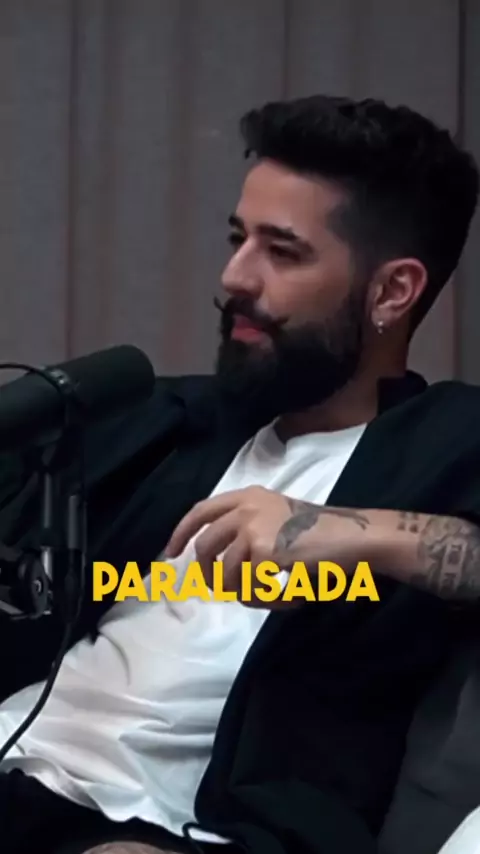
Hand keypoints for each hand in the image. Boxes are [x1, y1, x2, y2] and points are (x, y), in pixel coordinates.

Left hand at [164, 486, 371, 605]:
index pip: (201, 510)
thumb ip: (247, 536)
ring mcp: (253, 527)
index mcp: (249, 496)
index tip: (171, 553)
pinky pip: (251, 590)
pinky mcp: (263, 552)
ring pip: (228, 576)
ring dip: (249, 593)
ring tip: (277, 593)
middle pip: (205, 546)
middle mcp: (247, 507)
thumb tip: (218, 571)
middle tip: (218, 590)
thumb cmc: (322, 536)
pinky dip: (269, 601)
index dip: (182, 532)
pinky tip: (291, 595)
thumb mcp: (278, 522)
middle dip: (207, 574)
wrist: (354, 539)